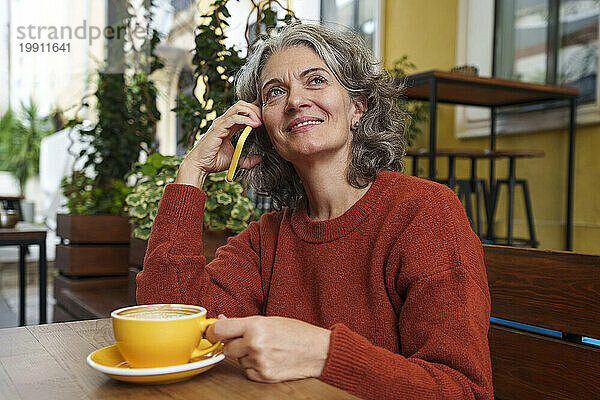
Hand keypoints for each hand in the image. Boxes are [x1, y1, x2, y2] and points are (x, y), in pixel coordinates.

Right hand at [175, 101, 262, 187]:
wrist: (201, 165)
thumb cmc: (214, 161)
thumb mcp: (237, 159)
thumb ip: (248, 159)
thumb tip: (260, 158)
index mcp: (228, 126)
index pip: (243, 111)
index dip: (255, 112)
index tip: (264, 121)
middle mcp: (224, 121)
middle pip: (242, 105)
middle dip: (255, 109)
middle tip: (264, 119)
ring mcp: (220, 123)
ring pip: (238, 107)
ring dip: (252, 112)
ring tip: (259, 122)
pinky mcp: (218, 128)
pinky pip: (234, 118)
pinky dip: (246, 119)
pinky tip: (254, 125)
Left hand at [206, 315, 330, 382]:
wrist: (319, 351)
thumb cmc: (297, 332)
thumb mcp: (270, 320)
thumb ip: (243, 322)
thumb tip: (221, 321)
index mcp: (255, 326)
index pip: (220, 330)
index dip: (212, 332)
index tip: (211, 333)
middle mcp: (255, 344)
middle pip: (227, 347)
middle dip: (233, 344)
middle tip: (248, 339)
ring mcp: (259, 362)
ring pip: (238, 360)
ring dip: (245, 355)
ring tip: (266, 348)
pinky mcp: (263, 376)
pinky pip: (247, 371)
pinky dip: (253, 366)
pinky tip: (268, 359)